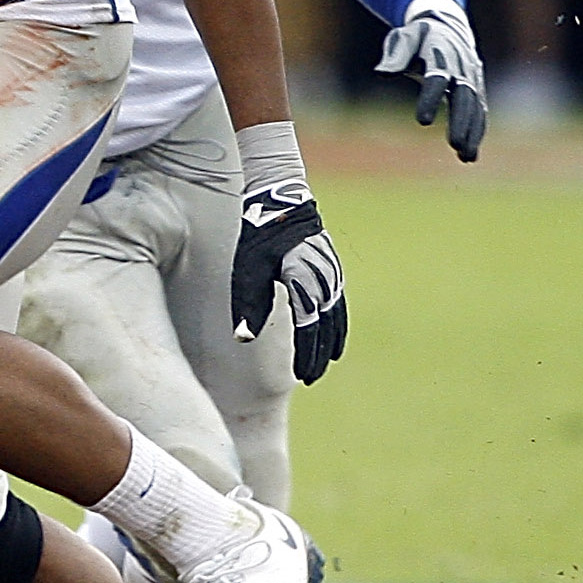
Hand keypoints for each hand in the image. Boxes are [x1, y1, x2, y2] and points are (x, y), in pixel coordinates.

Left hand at [232, 184, 346, 384]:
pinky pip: (339, 305)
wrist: (281, 203)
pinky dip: (337, 325)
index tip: (303, 376)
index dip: (307, 354)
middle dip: (318, 355)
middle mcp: (324, 281)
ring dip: (330, 342)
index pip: (308, 328)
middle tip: (310, 379)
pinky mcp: (332, 270)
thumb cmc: (258, 238)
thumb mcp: (247, 271)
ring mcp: (332, 276)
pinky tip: (334, 338)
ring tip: (322, 365)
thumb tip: (243, 339)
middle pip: (325, 327)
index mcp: (303, 283)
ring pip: (336, 318)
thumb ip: (249, 305)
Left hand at [376, 0, 485, 162]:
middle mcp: (461, 67)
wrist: (449, 26)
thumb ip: (396, 55)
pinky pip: (480, 111)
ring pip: (476, 107)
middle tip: (454, 145)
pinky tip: (469, 154)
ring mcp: (472, 79)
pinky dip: (477, 132)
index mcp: (441, 54)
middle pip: (464, 97)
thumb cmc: (419, 35)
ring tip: (465, 156)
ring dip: (472, 132)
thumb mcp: (404, 38)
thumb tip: (382, 73)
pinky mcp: (476, 88)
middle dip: (461, 121)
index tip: (422, 121)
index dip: (430, 98)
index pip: (436, 78)